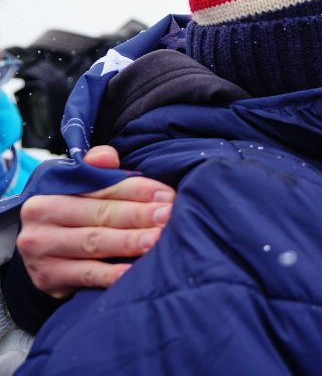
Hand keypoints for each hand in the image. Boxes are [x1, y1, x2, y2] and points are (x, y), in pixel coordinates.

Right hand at [16, 145, 174, 298]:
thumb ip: (95, 170)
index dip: (137, 189)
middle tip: (168, 216)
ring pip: (94, 243)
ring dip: (129, 241)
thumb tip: (109, 156)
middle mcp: (42, 217)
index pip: (102, 187)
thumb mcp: (77, 189)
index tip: (167, 195)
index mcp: (51, 189)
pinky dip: (111, 274)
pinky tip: (132, 271)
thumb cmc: (71, 216)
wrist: (40, 256)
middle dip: (139, 215)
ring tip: (157, 239)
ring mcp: (43, 249)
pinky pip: (86, 275)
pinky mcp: (49, 277)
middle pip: (99, 214)